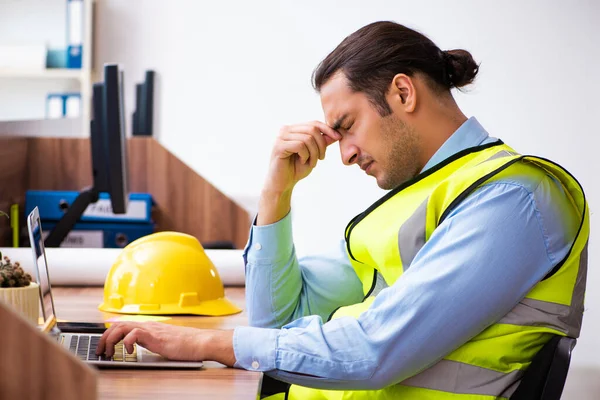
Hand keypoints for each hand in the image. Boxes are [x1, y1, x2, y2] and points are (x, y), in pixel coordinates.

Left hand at [95, 322, 235, 365]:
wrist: (200, 342)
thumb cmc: (186, 344)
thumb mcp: (163, 342)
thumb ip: (150, 341)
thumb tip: (139, 344)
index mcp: (149, 327)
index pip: (123, 324)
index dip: (109, 332)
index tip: (102, 343)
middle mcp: (148, 325)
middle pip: (117, 325)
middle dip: (103, 338)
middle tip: (100, 351)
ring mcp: (151, 329)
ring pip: (121, 327)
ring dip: (110, 340)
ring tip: (110, 352)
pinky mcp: (154, 336)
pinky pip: (133, 334)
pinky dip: (127, 343)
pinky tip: (129, 352)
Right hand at [265, 121, 340, 193]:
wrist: (283, 184)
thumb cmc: (296, 168)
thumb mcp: (314, 154)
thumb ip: (322, 142)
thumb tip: (336, 133)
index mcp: (293, 129)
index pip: (314, 123)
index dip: (328, 129)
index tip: (338, 137)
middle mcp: (285, 130)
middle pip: (312, 129)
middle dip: (321, 145)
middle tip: (321, 158)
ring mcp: (281, 137)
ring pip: (307, 138)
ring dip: (314, 153)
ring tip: (311, 163)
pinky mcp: (279, 146)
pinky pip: (300, 145)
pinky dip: (305, 155)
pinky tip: (302, 161)